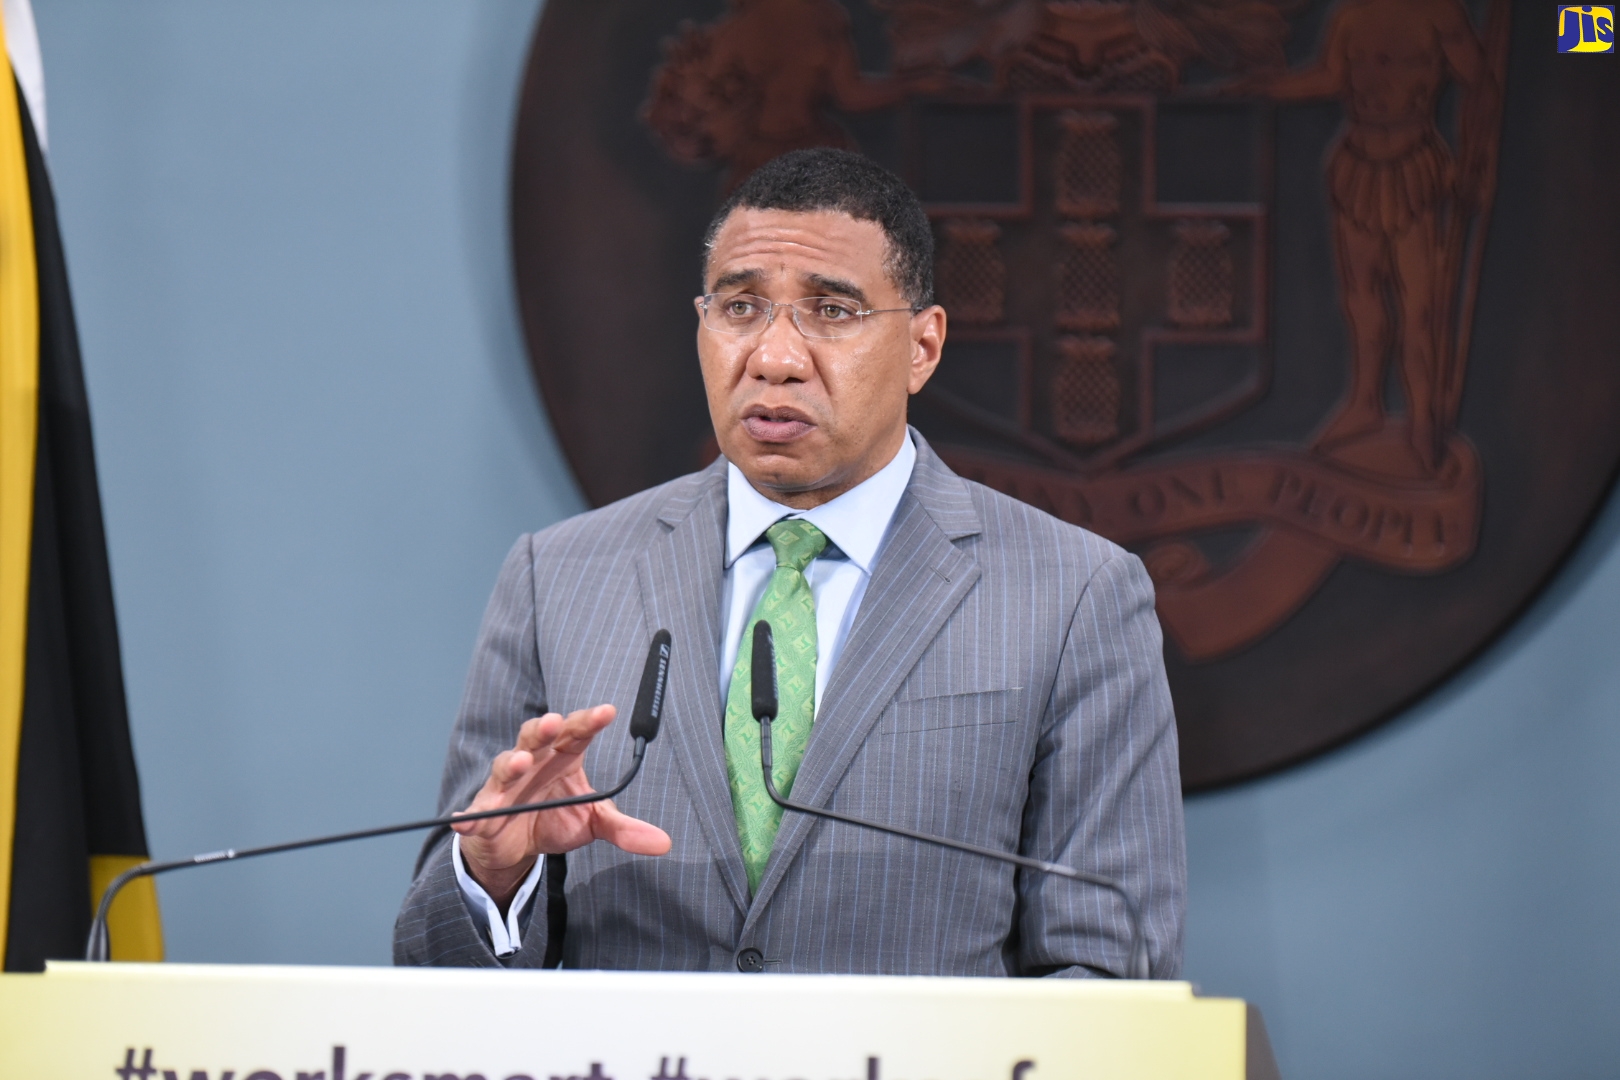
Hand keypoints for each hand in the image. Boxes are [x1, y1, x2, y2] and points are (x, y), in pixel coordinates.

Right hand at [453, 704, 671, 907]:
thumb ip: (624, 828)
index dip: (590, 721)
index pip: (578, 733)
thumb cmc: (556, 818)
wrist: (517, 846)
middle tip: (556, 723)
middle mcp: (533, 763)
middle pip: (537, 738)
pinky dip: (469, 815)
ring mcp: (506, 786)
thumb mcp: (593, 822)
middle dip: (545, 729)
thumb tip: (663, 844)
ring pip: (506, 766)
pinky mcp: (485, 812)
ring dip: (511, 762)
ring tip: (520, 761)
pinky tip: (464, 819)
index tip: (608, 712)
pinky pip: (476, 812)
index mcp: (563, 757)